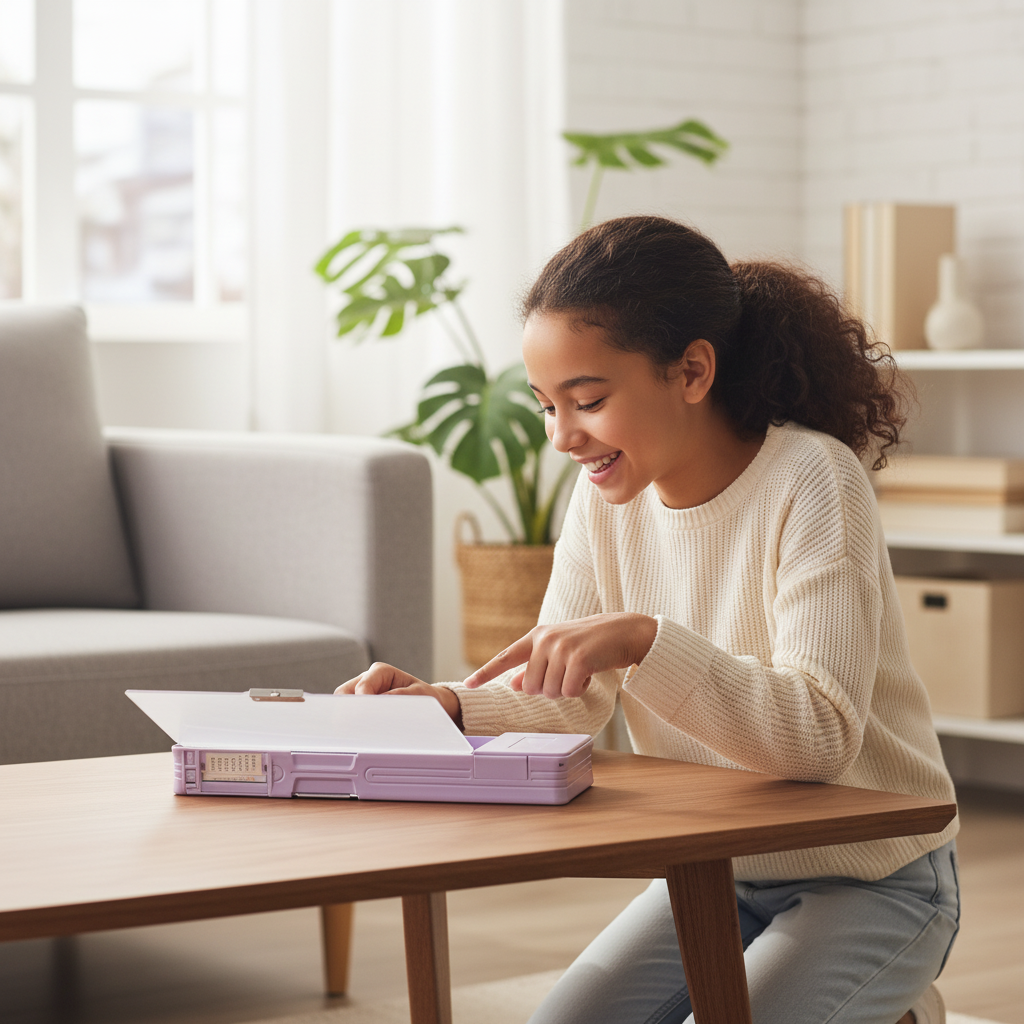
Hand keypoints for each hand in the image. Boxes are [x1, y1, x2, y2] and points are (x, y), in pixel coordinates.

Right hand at [335, 663, 462, 724]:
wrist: (433, 703)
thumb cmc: (425, 696)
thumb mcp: (419, 695)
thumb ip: (399, 697)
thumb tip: (379, 704)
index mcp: (380, 672)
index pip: (363, 685)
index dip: (361, 701)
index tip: (363, 717)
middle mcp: (367, 680)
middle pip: (344, 693)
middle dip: (347, 710)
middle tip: (355, 728)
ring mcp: (362, 694)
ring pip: (342, 705)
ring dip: (347, 718)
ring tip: (357, 734)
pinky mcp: (361, 708)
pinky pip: (349, 715)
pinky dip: (351, 724)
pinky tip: (358, 736)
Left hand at [463, 613, 657, 698]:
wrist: (625, 631)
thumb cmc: (591, 644)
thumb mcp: (559, 650)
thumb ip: (535, 665)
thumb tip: (512, 684)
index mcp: (537, 636)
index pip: (506, 656)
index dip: (485, 672)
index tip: (468, 685)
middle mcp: (545, 640)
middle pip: (530, 687)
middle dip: (548, 690)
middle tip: (566, 676)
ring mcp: (562, 648)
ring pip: (549, 692)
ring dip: (565, 690)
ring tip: (579, 672)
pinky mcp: (579, 659)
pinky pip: (568, 691)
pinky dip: (579, 690)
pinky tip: (589, 675)